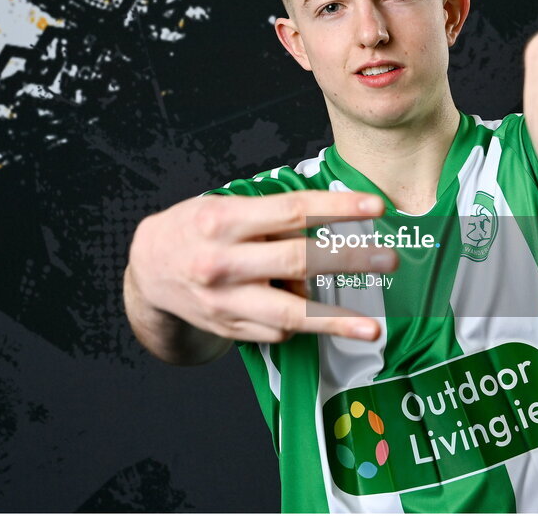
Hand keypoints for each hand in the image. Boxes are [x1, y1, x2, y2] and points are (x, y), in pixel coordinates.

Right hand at [127, 191, 395, 349]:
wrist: (149, 269)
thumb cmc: (196, 229)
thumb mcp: (225, 207)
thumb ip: (272, 218)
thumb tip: (329, 230)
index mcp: (224, 220)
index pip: (292, 210)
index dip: (338, 208)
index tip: (376, 208)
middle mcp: (222, 262)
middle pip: (298, 259)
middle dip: (349, 260)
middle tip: (388, 261)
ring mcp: (225, 301)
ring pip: (290, 312)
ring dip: (336, 320)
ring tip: (373, 328)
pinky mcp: (230, 328)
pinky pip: (278, 329)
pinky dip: (303, 321)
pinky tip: (319, 315)